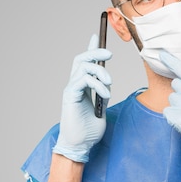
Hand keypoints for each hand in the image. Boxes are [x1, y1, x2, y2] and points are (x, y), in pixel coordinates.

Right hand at [52, 34, 111, 162]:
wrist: (80, 145)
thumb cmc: (89, 131)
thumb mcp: (101, 108)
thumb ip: (102, 94)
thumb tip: (107, 83)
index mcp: (82, 87)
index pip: (85, 63)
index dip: (90, 48)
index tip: (96, 35)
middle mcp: (75, 85)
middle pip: (81, 59)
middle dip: (94, 52)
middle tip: (108, 54)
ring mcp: (71, 90)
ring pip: (82, 67)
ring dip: (100, 72)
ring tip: (109, 84)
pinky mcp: (70, 96)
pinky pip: (82, 80)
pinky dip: (97, 84)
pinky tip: (105, 94)